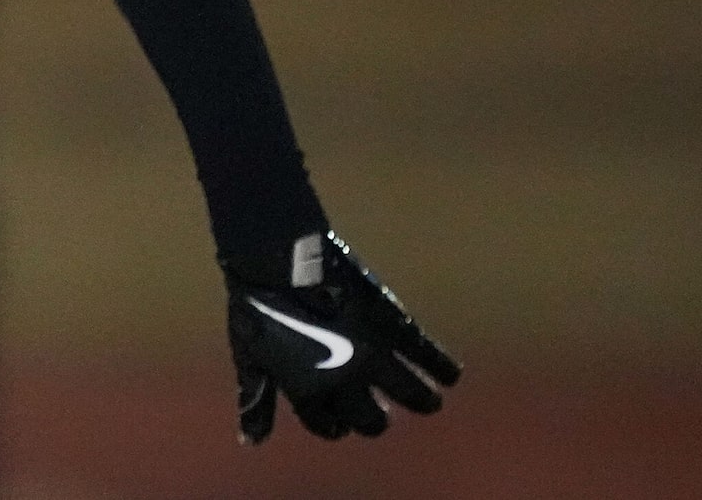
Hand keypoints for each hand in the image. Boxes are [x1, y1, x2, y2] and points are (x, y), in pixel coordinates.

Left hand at [224, 230, 458, 441]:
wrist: (277, 259)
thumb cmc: (257, 305)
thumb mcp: (250, 357)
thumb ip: (257, 401)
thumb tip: (253, 442)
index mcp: (309, 392)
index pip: (328, 427)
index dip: (336, 427)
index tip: (342, 424)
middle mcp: (346, 381)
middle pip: (372, 421)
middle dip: (376, 420)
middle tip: (382, 413)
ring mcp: (372, 354)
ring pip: (413, 395)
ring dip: (424, 400)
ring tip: (431, 401)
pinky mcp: (392, 325)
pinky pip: (428, 356)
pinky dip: (443, 367)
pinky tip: (450, 374)